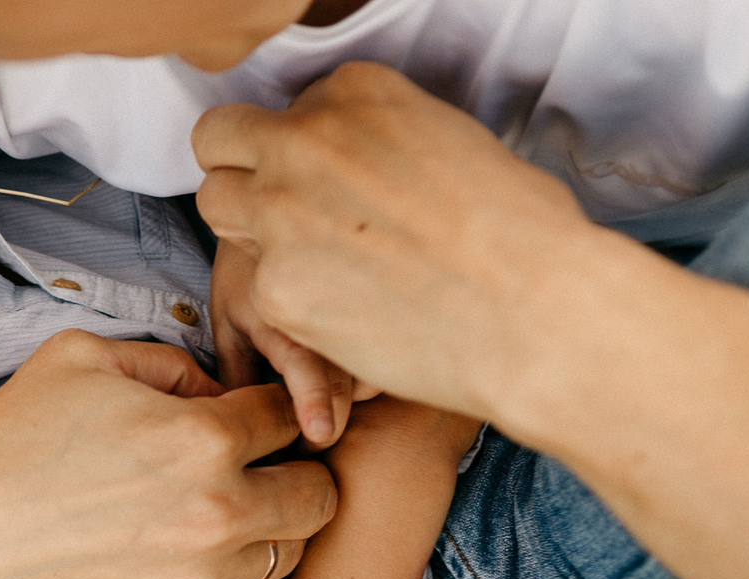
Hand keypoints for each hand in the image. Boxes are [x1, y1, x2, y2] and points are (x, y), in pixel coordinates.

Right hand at [0, 329, 335, 578]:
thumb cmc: (10, 437)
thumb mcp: (85, 356)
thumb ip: (174, 363)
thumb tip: (222, 392)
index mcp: (204, 440)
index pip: (294, 417)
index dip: (274, 408)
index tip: (250, 414)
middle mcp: (217, 517)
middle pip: (321, 496)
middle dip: (295, 472)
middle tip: (252, 465)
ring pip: (288, 553)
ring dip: (263, 527)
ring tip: (206, 508)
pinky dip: (224, 572)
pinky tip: (173, 548)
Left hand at [194, 62, 602, 421]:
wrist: (532, 311)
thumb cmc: (521, 235)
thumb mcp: (451, 143)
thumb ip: (383, 144)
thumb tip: (363, 167)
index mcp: (354, 92)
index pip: (286, 110)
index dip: (301, 152)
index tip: (329, 185)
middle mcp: (304, 140)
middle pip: (221, 141)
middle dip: (243, 173)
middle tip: (284, 215)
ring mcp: (279, 211)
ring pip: (216, 205)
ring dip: (247, 229)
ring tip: (309, 264)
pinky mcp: (273, 285)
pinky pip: (255, 287)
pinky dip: (290, 304)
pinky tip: (344, 315)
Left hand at [212, 240, 378, 445]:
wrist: (280, 211)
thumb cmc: (245, 272)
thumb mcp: (227, 321)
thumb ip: (236, 374)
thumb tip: (243, 428)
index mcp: (279, 309)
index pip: (305, 362)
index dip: (315, 400)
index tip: (320, 435)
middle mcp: (328, 309)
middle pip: (350, 383)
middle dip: (333, 420)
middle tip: (307, 439)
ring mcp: (360, 307)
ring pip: (375, 374)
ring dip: (354, 397)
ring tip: (323, 396)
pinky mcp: (381, 310)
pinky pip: (388, 359)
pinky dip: (372, 374)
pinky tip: (349, 372)